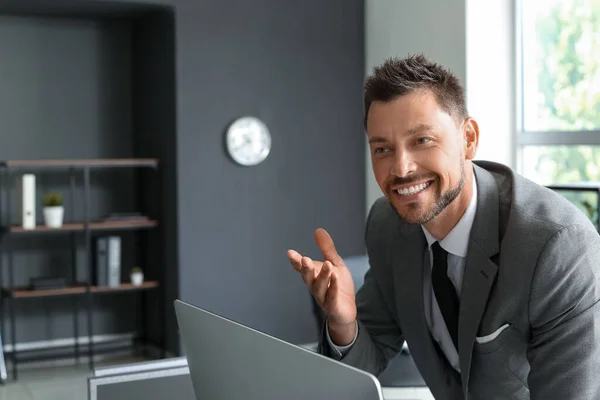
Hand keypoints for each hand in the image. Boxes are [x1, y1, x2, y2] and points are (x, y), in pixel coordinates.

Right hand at [288, 228, 356, 343]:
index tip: (290, 253)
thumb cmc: (338, 287)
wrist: (346, 311)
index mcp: (315, 276)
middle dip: (306, 269)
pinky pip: (332, 298)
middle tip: (304, 260)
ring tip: (327, 266)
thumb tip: (318, 230)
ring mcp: (324, 298)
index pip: (303, 268)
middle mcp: (315, 286)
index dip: (296, 261)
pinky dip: (333, 288)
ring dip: (322, 276)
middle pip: (308, 278)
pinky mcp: (333, 306)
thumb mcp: (335, 264)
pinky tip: (335, 278)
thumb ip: (327, 249)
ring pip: (320, 287)